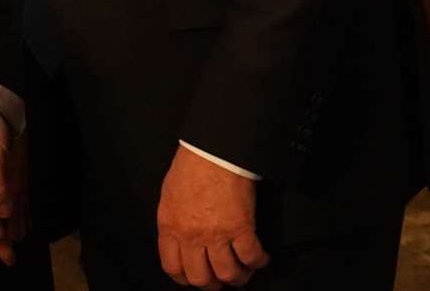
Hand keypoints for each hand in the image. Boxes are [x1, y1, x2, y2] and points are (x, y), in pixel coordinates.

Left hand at [157, 146, 267, 287]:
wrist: (213, 151)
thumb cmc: (190, 168)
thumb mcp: (169, 197)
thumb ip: (173, 223)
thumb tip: (181, 242)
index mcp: (170, 226)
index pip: (172, 267)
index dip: (185, 278)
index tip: (194, 277)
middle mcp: (191, 235)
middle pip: (200, 278)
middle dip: (212, 284)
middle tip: (220, 277)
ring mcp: (217, 234)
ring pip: (227, 274)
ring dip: (238, 277)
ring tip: (243, 270)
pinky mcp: (241, 228)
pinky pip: (251, 257)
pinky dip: (258, 261)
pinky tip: (260, 257)